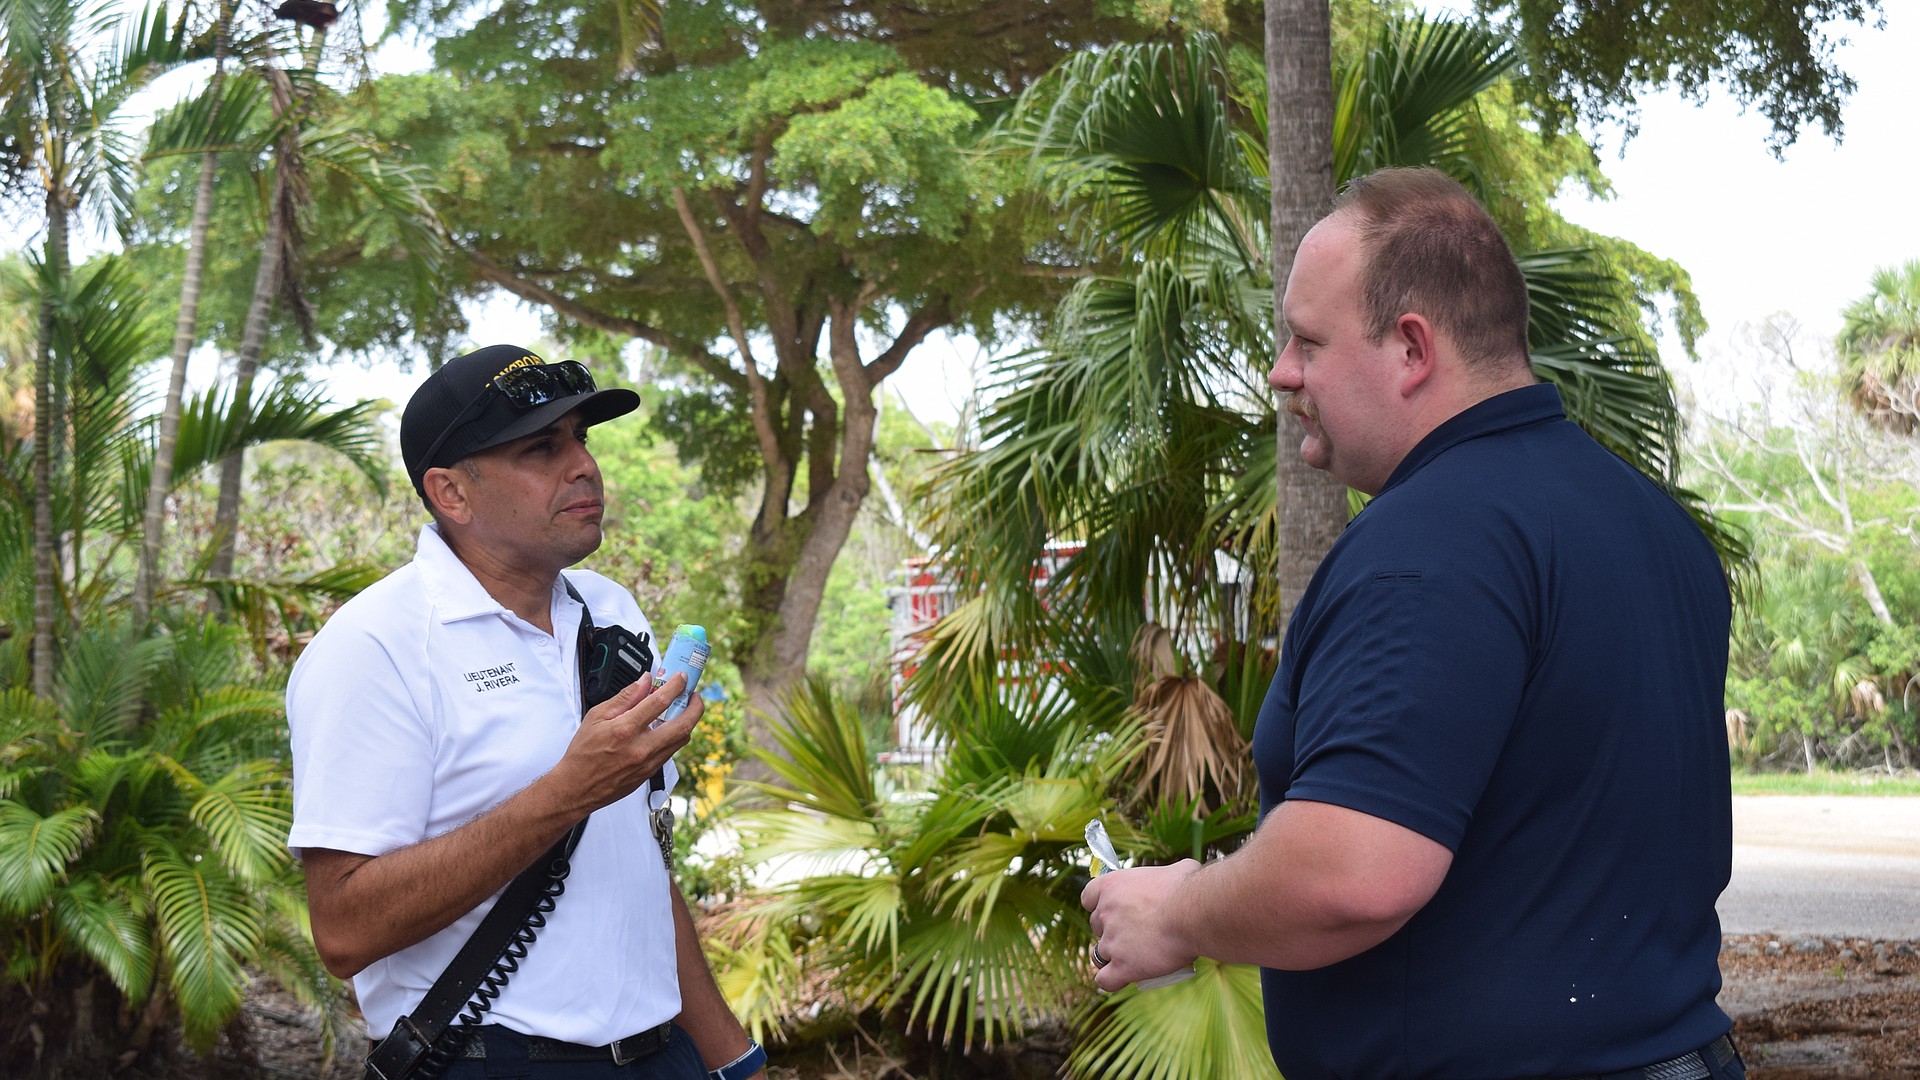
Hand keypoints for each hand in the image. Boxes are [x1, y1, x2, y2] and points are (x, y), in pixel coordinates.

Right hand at [550, 673, 701, 814]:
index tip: (681, 678)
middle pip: (683, 725)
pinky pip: (671, 751)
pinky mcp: (650, 773)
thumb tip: (645, 681)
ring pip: (681, 740)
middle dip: (696, 707)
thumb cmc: (583, 752)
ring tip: (684, 709)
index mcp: (625, 730)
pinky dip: (674, 736)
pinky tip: (668, 728)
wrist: (577, 787)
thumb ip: (625, 697)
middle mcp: (641, 748)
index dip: (675, 686)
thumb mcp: (597, 716)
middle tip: (694, 695)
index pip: (659, 702)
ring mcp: (648, 763)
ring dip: (688, 722)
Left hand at [1082, 859, 1201, 991]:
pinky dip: (1112, 980)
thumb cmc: (1188, 888)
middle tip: (1133, 935)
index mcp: (1111, 886)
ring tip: (1132, 958)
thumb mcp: (1178, 869)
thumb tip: (1180, 876)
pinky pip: (1105, 980)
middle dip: (1110, 932)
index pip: (1088, 898)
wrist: (1192, 915)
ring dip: (1112, 957)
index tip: (1115, 911)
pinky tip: (1122, 978)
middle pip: (1095, 927)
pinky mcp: (1122, 967)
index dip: (1099, 906)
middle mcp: (1105, 913)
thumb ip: (1169, 873)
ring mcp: (1111, 942)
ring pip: (1099, 955)